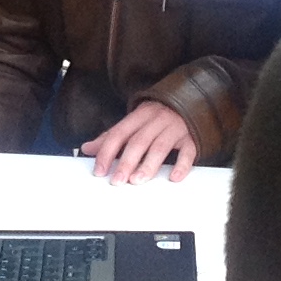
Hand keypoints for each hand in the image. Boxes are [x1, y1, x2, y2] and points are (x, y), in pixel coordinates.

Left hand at [81, 101, 198, 184]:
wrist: (192, 100)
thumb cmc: (159, 116)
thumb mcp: (134, 121)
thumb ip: (112, 136)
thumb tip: (87, 148)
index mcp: (140, 115)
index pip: (119, 133)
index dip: (107, 152)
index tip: (100, 171)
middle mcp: (157, 120)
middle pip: (139, 141)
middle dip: (126, 162)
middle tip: (117, 180)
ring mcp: (175, 128)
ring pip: (160, 147)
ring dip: (148, 165)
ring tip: (137, 180)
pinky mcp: (192, 138)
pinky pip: (187, 152)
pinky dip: (181, 165)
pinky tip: (174, 177)